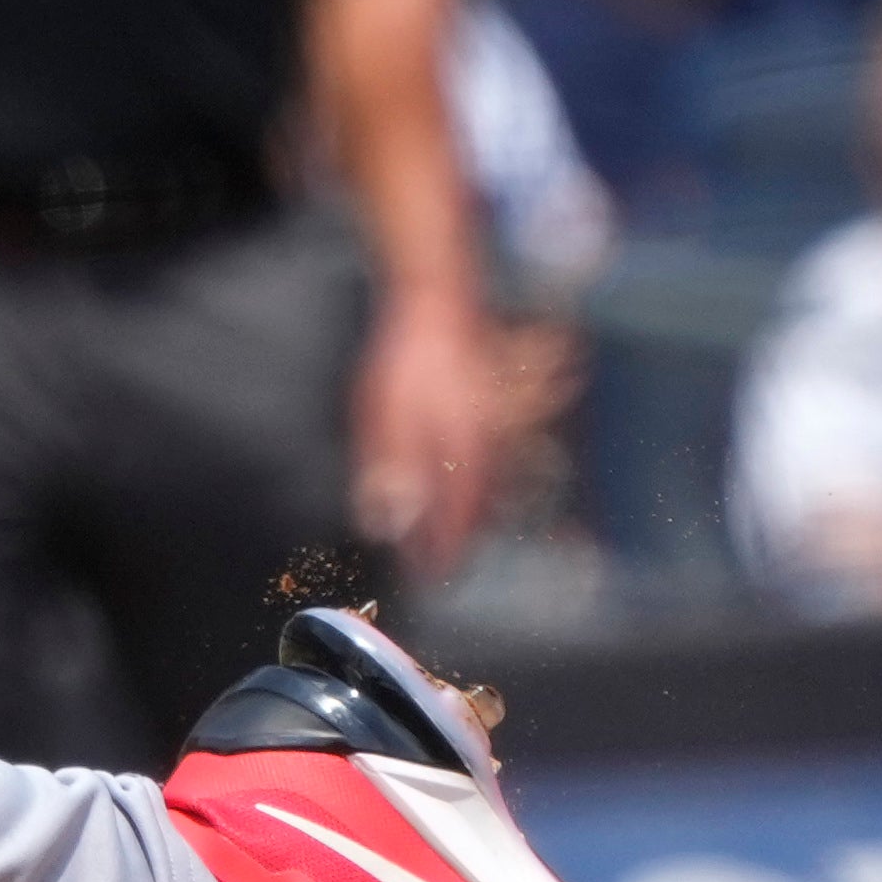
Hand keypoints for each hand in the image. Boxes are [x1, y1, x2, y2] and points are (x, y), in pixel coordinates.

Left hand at [350, 276, 513, 564]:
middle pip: (480, 514)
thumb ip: (387, 473)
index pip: (456, 527)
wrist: (439, 304)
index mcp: (463, 460)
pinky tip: (463, 485)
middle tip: (439, 564)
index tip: (427, 577)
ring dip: (473, 518)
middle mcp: (490, 452)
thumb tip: (386, 526)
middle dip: (461, 542)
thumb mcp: (382, 418)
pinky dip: (481, 487)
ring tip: (452, 535)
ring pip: (492, 491)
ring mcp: (500, 431)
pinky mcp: (498, 414)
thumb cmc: (406, 364)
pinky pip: (496, 465)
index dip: (441, 556)